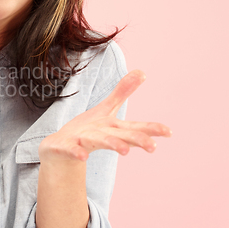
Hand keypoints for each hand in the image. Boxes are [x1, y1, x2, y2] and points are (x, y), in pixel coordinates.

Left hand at [38, 70, 171, 162]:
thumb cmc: (88, 129)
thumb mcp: (106, 108)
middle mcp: (101, 136)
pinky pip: (71, 149)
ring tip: (124, 151)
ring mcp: (84, 142)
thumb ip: (123, 92)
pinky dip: (77, 152)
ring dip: (112, 145)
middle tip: (153, 147)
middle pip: (122, 136)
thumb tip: (142, 71)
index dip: (151, 129)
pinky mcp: (66, 147)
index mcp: (112, 128)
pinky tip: (83, 156)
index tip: (168, 132)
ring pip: (100, 142)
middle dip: (137, 140)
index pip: (135, 128)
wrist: (60, 148)